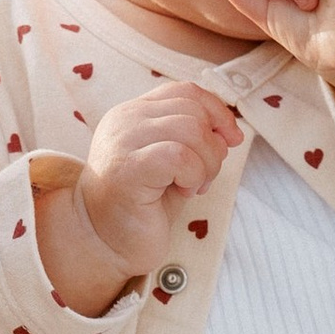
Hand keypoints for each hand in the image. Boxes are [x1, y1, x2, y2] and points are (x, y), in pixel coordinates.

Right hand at [36, 82, 241, 314]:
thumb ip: (196, 139)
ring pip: (191, 130)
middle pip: (192, 111)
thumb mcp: (174, 163)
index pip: (185, 91)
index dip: (217, 112)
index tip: (231, 140)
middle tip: (202, 179)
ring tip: (192, 186)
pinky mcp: (127, 167)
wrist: (103, 242)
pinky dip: (193, 175)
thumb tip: (231, 131)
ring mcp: (123, 140)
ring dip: (206, 163)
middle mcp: (125, 118)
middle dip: (213, 147)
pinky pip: (180, 156)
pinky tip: (182, 191)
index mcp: (134, 112)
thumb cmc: (142, 206)